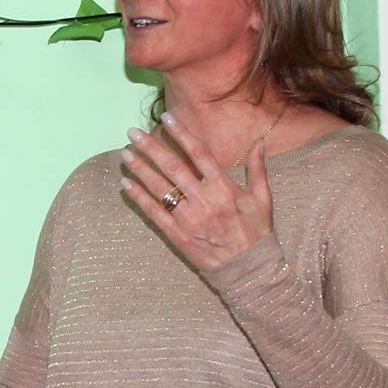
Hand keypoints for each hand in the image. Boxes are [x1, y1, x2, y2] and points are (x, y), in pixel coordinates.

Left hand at [118, 119, 273, 269]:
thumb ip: (257, 168)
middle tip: (132, 132)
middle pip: (172, 167)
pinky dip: (139, 198)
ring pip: (159, 188)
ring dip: (140, 169)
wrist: (248, 268)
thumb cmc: (256, 230)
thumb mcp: (262, 197)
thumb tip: (259, 141)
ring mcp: (188, 218)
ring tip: (125, 155)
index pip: (199, 153)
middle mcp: (203, 199)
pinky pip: (154, 213)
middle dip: (150, 148)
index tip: (166, 118)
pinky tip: (126, 185)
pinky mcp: (177, 235)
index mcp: (223, 187)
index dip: (181, 134)